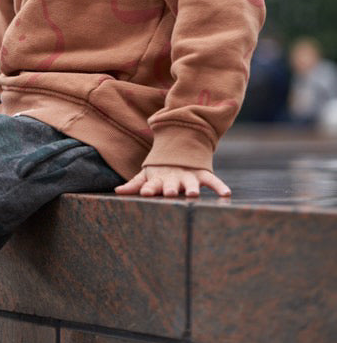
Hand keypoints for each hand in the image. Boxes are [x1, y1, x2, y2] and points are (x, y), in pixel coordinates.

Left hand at [115, 165, 230, 197]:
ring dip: (192, 187)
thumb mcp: (147, 176)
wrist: (178, 149)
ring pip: (191, 182)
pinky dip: (219, 186)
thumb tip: (116, 191)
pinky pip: (212, 180)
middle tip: (169, 193)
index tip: (146, 193)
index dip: (149, 188)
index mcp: (159, 179)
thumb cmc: (160, 171)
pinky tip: (226, 194)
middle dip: (170, 189)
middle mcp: (174, 177)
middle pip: (172, 184)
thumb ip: (134, 185)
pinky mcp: (202, 174)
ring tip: (194, 193)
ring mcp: (188, 175)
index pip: (152, 184)